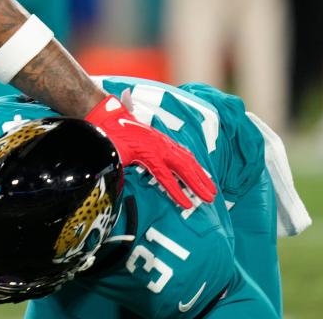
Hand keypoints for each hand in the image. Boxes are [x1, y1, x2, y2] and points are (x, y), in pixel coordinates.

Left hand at [86, 94, 216, 209]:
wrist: (110, 117)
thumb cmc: (111, 138)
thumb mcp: (114, 154)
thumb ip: (120, 169)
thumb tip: (119, 184)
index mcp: (148, 152)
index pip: (165, 176)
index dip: (176, 192)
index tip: (188, 205)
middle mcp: (160, 147)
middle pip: (183, 168)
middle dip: (197, 184)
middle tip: (209, 199)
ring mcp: (164, 143)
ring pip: (187, 160)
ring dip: (200, 175)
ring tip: (212, 190)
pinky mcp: (164, 141)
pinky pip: (184, 153)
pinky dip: (194, 164)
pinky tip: (201, 172)